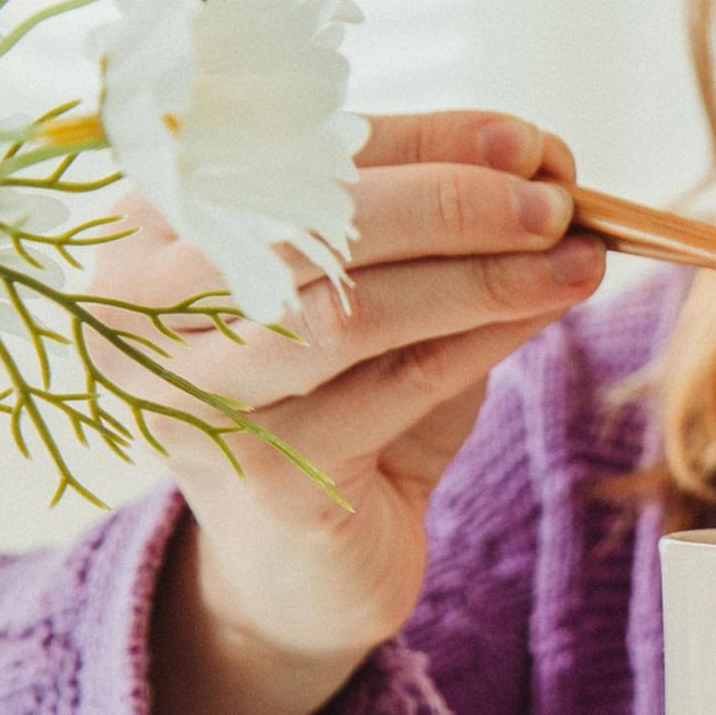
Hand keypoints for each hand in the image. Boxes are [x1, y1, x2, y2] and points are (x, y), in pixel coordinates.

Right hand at [108, 112, 606, 714]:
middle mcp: (140, 302)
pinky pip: (391, 388)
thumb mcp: (384, 309)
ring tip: (575, 260)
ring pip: (351, 308)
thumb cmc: (347, 417)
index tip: (525, 142)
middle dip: (451, 204)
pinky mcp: (260, 471)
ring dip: (479, 277)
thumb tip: (541, 172)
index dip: (421, 141)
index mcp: (155, 231)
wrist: (306, 573)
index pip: (298, 156)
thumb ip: (431, 239)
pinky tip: (539, 317)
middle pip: (309, 221)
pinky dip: (477, 344)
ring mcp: (192, 390)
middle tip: (555, 202)